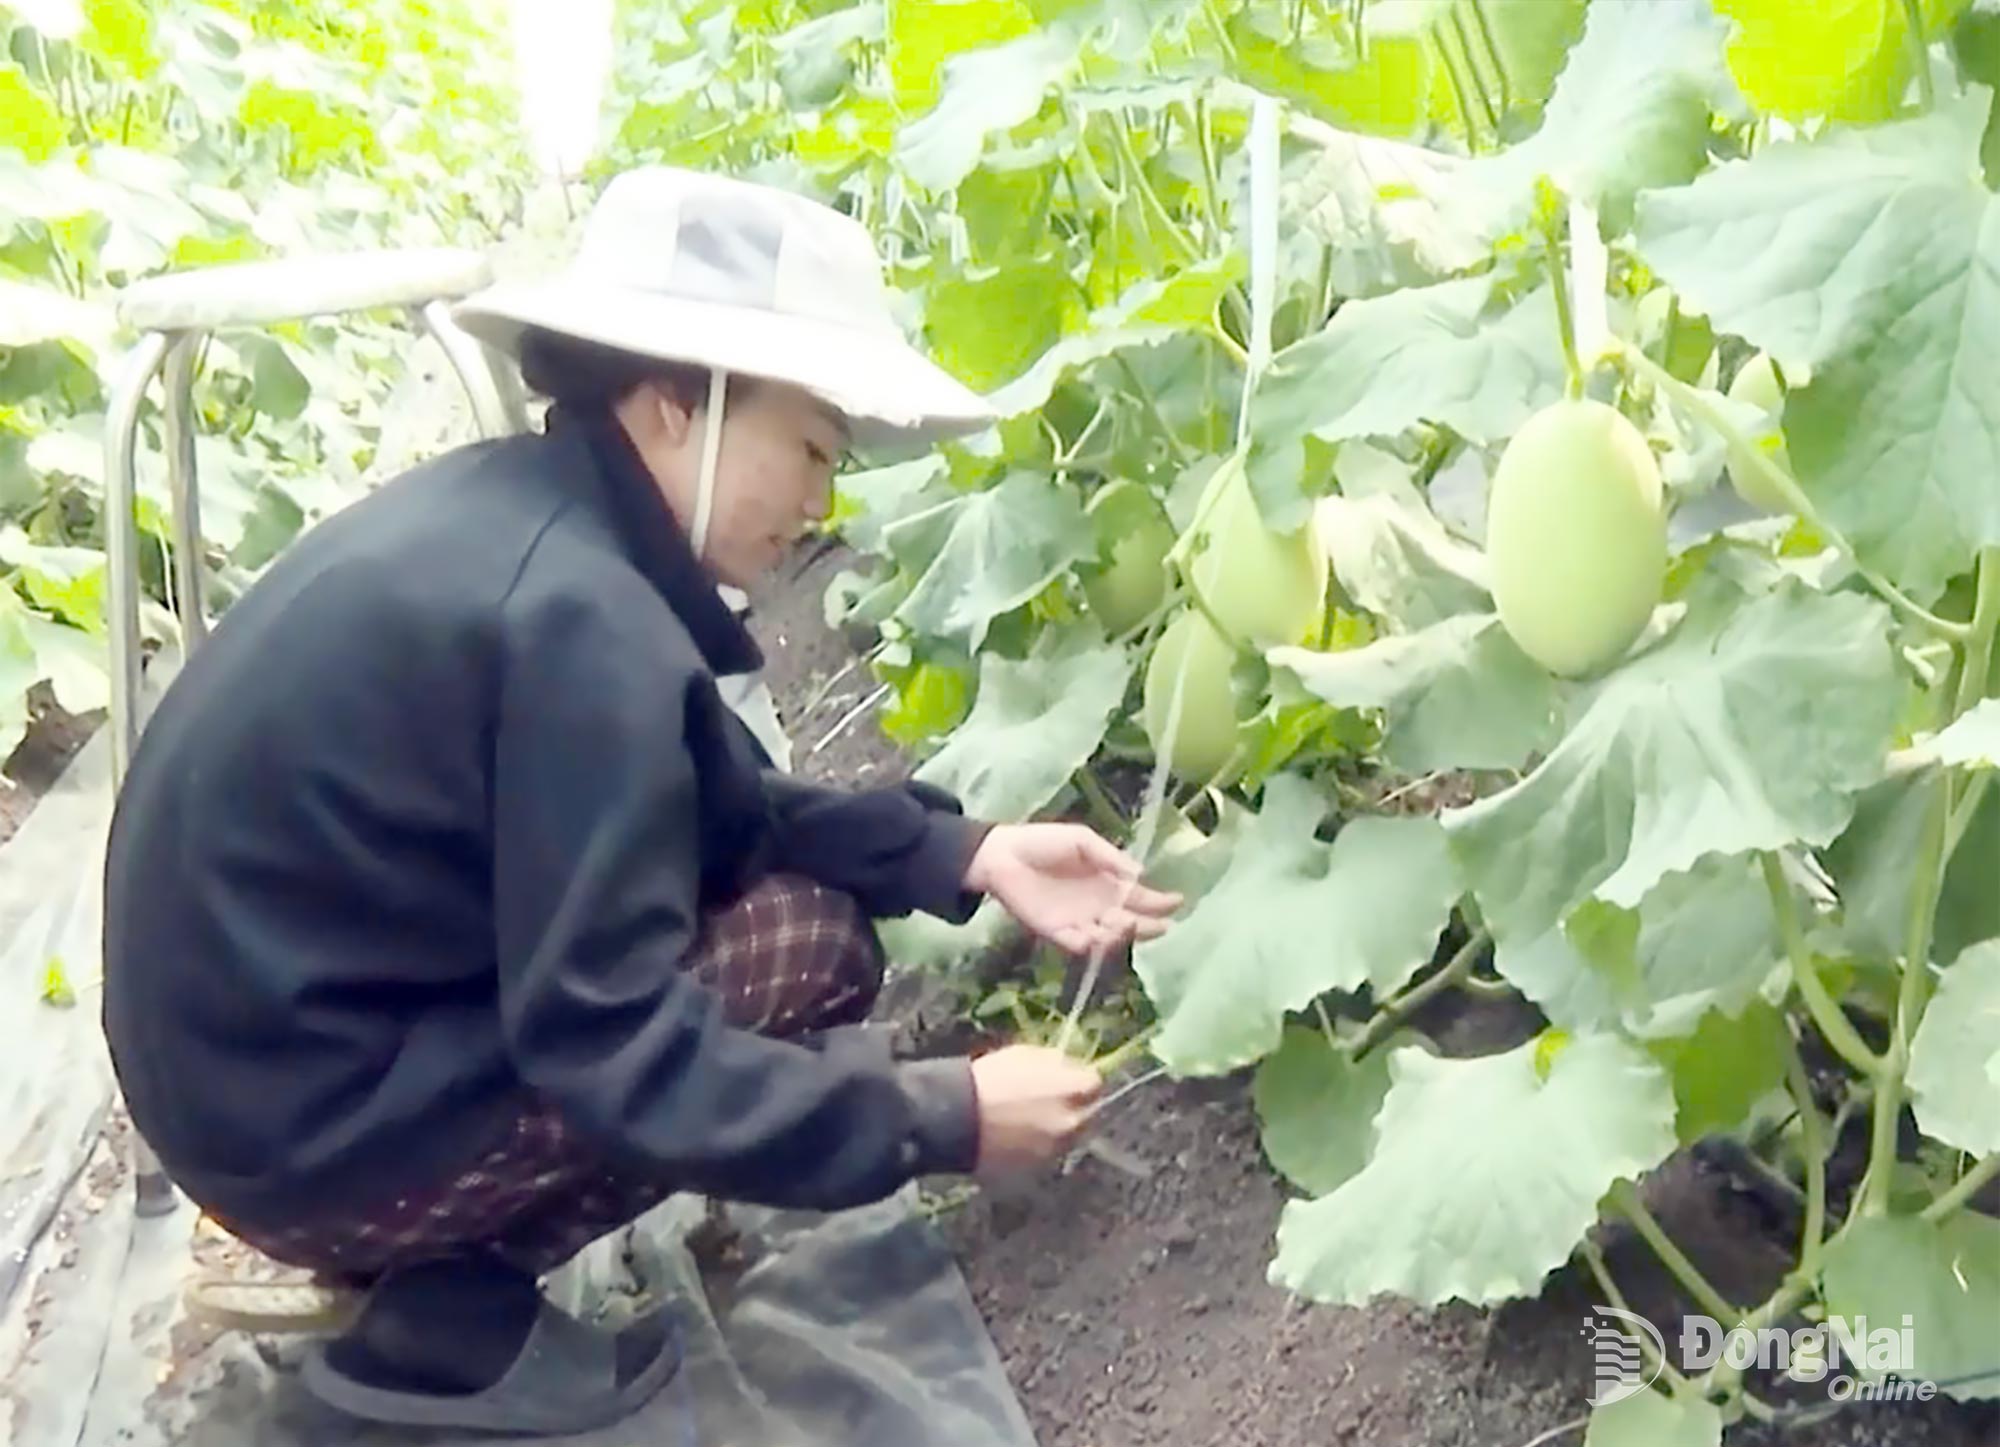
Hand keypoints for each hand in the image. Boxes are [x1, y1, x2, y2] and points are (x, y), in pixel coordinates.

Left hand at [963, 822, 1182, 955]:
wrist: (1003, 855)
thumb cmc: (1044, 842)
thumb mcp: (1082, 841)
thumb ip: (1110, 857)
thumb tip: (1140, 874)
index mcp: (1109, 883)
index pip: (1141, 897)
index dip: (1161, 901)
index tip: (1178, 901)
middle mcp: (1100, 907)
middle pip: (1133, 923)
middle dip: (1149, 926)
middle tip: (1162, 925)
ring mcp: (1080, 922)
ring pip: (1110, 938)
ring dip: (1120, 934)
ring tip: (1123, 921)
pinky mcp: (1057, 933)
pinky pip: (1079, 945)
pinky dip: (1090, 944)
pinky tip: (1095, 935)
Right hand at [968, 1045, 1103, 1175]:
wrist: (958, 1118)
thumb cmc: (990, 1079)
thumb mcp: (1026, 1055)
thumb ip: (1056, 1062)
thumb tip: (1069, 1068)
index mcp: (1073, 1088)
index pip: (1094, 1084)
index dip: (1080, 1082)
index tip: (1067, 1081)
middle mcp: (1073, 1121)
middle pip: (1086, 1115)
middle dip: (1074, 1108)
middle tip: (1050, 1102)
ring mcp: (1057, 1147)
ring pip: (1067, 1137)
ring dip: (1057, 1129)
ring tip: (1030, 1121)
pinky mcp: (1038, 1167)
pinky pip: (1047, 1153)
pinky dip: (1039, 1145)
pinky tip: (1018, 1136)